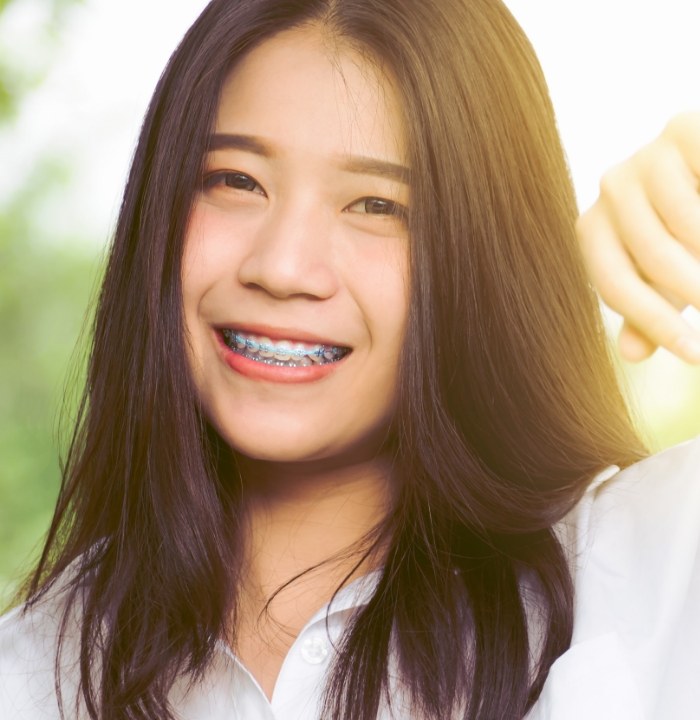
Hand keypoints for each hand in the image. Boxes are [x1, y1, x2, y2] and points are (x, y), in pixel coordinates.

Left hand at [577, 112, 699, 363]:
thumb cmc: (687, 230)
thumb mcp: (668, 270)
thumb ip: (650, 307)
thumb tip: (630, 353)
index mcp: (595, 228)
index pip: (616, 284)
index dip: (656, 324)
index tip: (696, 355)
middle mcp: (611, 189)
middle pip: (655, 256)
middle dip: (698, 294)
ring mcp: (647, 154)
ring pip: (687, 224)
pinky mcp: (684, 127)